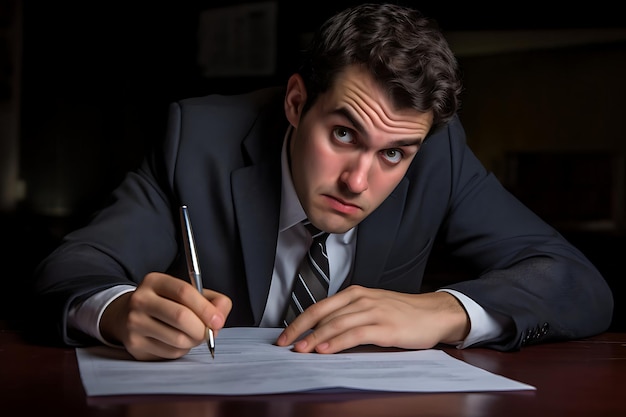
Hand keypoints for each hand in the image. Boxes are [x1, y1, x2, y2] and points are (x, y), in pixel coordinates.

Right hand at [100, 272, 231, 360]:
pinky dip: (182, 350)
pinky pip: (170, 353)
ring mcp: (134, 323)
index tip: (218, 321)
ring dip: (193, 341)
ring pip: (177, 339)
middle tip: (208, 333)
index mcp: (155, 281)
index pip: (184, 292)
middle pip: (181, 316)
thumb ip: (211, 300)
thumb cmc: (166, 304)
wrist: (126, 316)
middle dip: (202, 329)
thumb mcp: (186, 293)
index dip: (206, 308)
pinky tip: (177, 342)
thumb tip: (220, 318)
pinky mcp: (134, 345)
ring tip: (193, 336)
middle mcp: (140, 300)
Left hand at [276, 285, 469, 352]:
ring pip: (337, 324)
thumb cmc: (402, 313)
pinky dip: (337, 342)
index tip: (285, 335)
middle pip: (323, 315)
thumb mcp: (371, 307)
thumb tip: (321, 332)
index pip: (319, 307)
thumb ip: (349, 315)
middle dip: (302, 331)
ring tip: (301, 350)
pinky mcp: (385, 328)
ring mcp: (373, 312)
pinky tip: (326, 349)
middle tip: (286, 345)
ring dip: (315, 338)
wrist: (433, 313)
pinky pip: (355, 334)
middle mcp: (361, 300)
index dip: (299, 321)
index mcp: (355, 294)